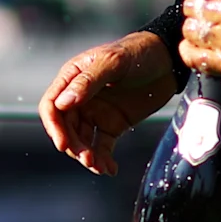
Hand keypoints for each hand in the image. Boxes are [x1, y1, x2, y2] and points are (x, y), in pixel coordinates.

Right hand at [40, 31, 179, 175]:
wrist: (168, 60)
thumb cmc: (139, 52)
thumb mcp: (114, 62)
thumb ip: (88, 81)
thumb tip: (62, 103)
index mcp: (72, 78)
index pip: (51, 106)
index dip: (54, 127)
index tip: (63, 144)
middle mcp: (79, 97)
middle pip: (65, 128)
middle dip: (74, 146)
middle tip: (88, 159)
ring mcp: (96, 112)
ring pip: (82, 141)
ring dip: (87, 156)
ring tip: (100, 167)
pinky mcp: (113, 124)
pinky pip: (101, 146)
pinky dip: (103, 160)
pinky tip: (110, 169)